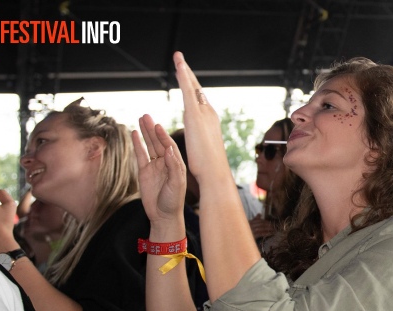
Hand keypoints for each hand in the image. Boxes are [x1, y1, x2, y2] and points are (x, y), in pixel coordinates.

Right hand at [133, 115, 186, 225]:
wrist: (163, 216)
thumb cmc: (174, 202)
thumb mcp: (176, 184)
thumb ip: (174, 167)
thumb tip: (170, 149)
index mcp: (176, 164)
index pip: (169, 146)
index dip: (163, 136)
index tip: (157, 126)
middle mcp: (166, 163)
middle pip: (158, 142)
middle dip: (152, 129)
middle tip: (146, 116)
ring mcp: (155, 166)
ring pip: (149, 145)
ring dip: (145, 133)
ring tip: (141, 119)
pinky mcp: (144, 172)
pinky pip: (140, 155)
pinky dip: (137, 144)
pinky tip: (134, 133)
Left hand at [172, 51, 231, 183]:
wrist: (215, 173)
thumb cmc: (209, 168)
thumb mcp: (202, 150)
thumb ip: (198, 141)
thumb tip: (197, 143)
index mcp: (208, 121)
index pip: (198, 100)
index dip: (192, 87)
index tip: (186, 76)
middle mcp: (208, 113)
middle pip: (196, 89)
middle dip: (188, 73)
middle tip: (180, 59)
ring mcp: (202, 113)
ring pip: (192, 86)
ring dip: (185, 69)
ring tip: (177, 57)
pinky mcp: (195, 115)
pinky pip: (188, 91)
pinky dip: (184, 76)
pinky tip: (178, 65)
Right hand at [249, 214, 275, 239]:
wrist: (243, 241)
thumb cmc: (247, 232)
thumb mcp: (250, 225)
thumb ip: (255, 219)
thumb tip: (259, 214)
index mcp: (249, 222)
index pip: (259, 220)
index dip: (265, 221)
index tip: (270, 223)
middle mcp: (250, 226)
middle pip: (261, 224)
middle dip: (268, 225)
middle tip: (273, 226)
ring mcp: (251, 231)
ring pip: (262, 228)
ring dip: (269, 229)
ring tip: (273, 230)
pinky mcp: (253, 236)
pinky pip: (261, 234)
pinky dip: (266, 233)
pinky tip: (270, 233)